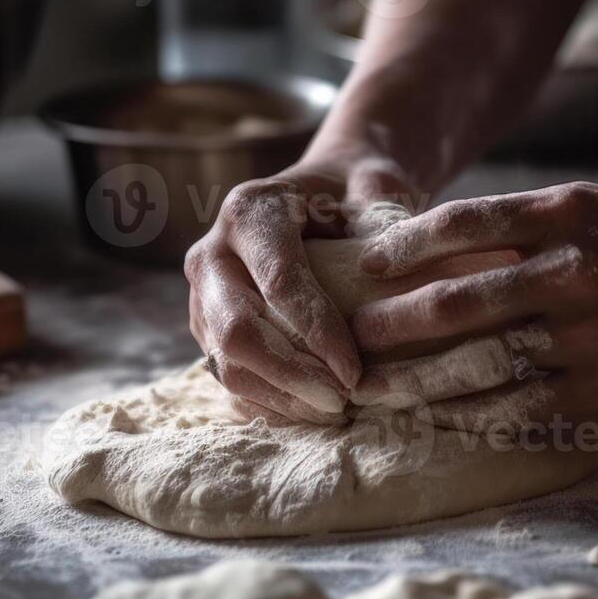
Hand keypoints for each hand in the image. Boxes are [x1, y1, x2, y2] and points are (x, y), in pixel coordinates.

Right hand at [184, 154, 412, 424]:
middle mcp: (213, 252)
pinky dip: (268, 402)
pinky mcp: (208, 328)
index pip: (279, 281)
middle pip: (237, 329)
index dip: (317, 331)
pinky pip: (229, 377)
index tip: (355, 371)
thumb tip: (393, 267)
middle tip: (342, 402)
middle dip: (290, 375)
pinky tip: (310, 412)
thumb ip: (384, 214)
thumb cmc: (354, 190)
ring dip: (280, 396)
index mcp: (250, 210)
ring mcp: (204, 294)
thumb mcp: (375, 184)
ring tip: (333, 414)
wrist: (321, 190)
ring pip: (227, 363)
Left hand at [349, 182, 597, 424]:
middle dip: (393, 323)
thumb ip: (528, 226)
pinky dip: (472, 415)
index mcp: (569, 212)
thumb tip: (440, 252)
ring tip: (377, 388)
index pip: (464, 224)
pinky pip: (520, 407)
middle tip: (352, 338)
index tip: (367, 267)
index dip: (404, 247)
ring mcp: (589, 334)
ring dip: (419, 379)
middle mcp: (574, 269)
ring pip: (480, 362)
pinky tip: (438, 419)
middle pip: (457, 300)